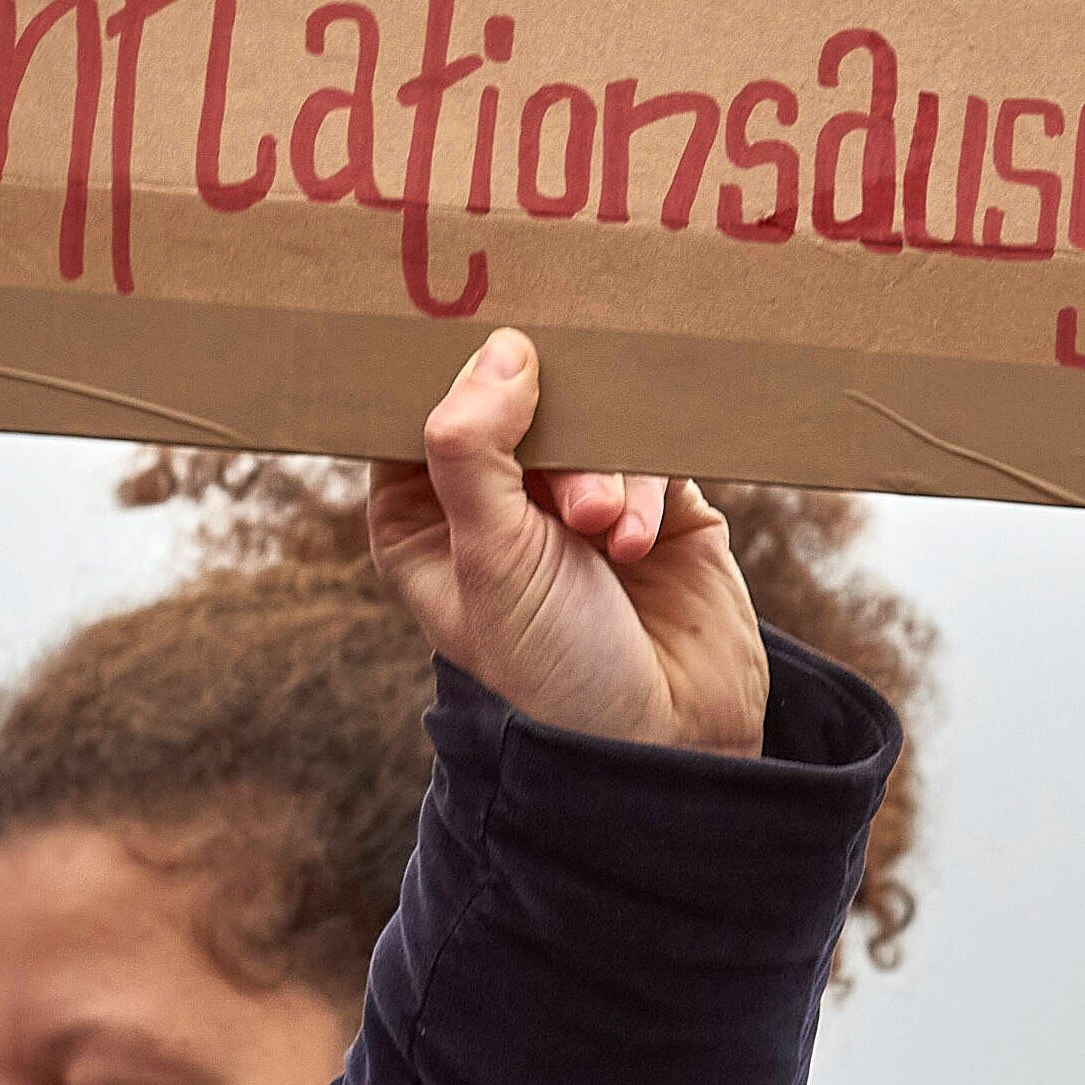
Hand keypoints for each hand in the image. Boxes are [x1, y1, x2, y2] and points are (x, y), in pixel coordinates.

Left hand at [365, 330, 766, 757]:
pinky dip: (644, 486)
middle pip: (512, 402)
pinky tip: (638, 541)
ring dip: (601, 469)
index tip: (487, 341)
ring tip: (606, 531)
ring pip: (588, 422)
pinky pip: (648, 449)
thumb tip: (500, 349)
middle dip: (547, 436)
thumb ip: (475, 447)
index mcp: (424, 518)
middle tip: (570, 498)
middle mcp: (497, 504)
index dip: (447, 373)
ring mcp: (577, 502)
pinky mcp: (654, 504)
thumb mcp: (489, 557)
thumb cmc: (551, 667)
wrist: (667, 742)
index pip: (418, 410)